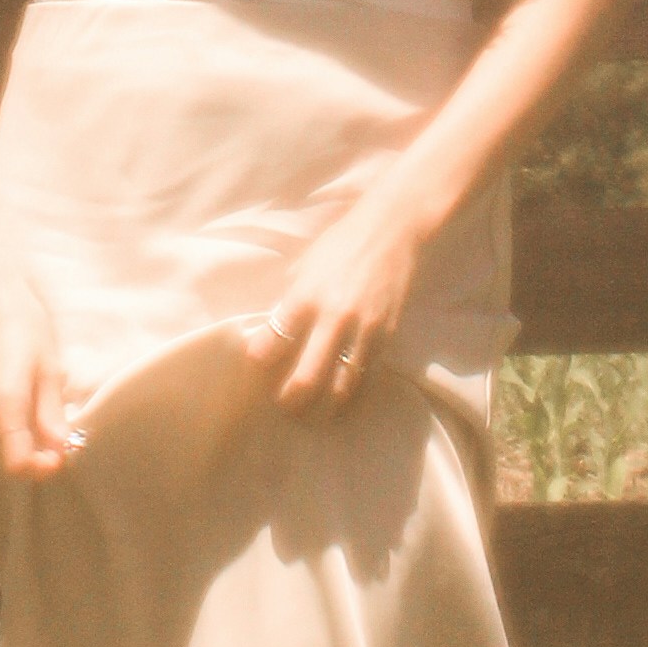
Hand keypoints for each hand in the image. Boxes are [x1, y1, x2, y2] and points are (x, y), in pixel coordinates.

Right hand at [0, 267, 73, 479]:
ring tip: (46, 412)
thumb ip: (51, 413)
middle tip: (60, 435)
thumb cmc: (22, 323)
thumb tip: (61, 449)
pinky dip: (11, 426)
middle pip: (7, 457)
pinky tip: (27, 402)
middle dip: (35, 454)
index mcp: (4, 406)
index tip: (62, 454)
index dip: (41, 469)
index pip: (17, 465)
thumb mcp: (48, 366)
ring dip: (23, 440)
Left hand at [253, 153, 458, 419]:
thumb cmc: (340, 245)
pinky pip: (365, 377)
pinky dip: (350, 393)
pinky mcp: (385, 336)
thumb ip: (289, 301)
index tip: (257, 364)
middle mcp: (332, 317)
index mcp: (305, 296)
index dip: (259, 360)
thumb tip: (272, 333)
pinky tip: (340, 401)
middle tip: (282, 404)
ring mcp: (362, 330)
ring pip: (339, 387)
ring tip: (310, 414)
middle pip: (305, 377)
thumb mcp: (304, 267)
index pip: (272, 342)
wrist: (390, 232)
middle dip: (289, 399)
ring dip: (321, 407)